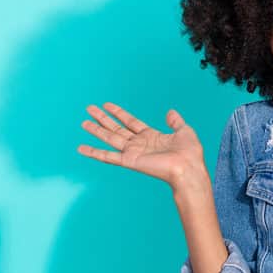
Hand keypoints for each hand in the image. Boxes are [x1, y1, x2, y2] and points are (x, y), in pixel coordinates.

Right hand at [77, 102, 206, 187]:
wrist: (188, 168)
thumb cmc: (190, 153)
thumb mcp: (184, 131)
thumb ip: (175, 121)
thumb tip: (170, 111)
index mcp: (151, 136)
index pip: (131, 122)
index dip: (118, 113)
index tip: (107, 105)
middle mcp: (140, 144)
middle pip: (117, 128)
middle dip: (103, 118)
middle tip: (89, 109)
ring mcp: (133, 153)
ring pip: (110, 138)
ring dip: (96, 130)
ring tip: (83, 122)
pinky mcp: (129, 161)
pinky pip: (108, 156)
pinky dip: (94, 152)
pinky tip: (81, 148)